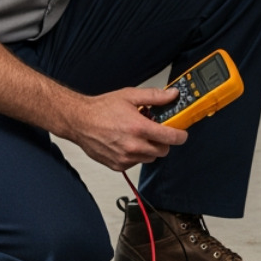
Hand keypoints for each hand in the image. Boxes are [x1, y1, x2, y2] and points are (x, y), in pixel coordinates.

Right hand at [62, 87, 188, 172]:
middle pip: (163, 150)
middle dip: (163, 141)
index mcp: (138, 128)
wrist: (79, 121)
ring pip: (150, 158)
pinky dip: (137, 155)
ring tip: (138, 136)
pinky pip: (136, 163)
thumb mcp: (130, 96)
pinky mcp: (118, 165)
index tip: (182, 134)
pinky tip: (127, 143)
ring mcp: (125, 157)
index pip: (170, 137)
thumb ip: (154, 97)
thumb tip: (172, 95)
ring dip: (150, 149)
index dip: (180, 136)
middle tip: (155, 131)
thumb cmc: (101, 109)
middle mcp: (133, 145)